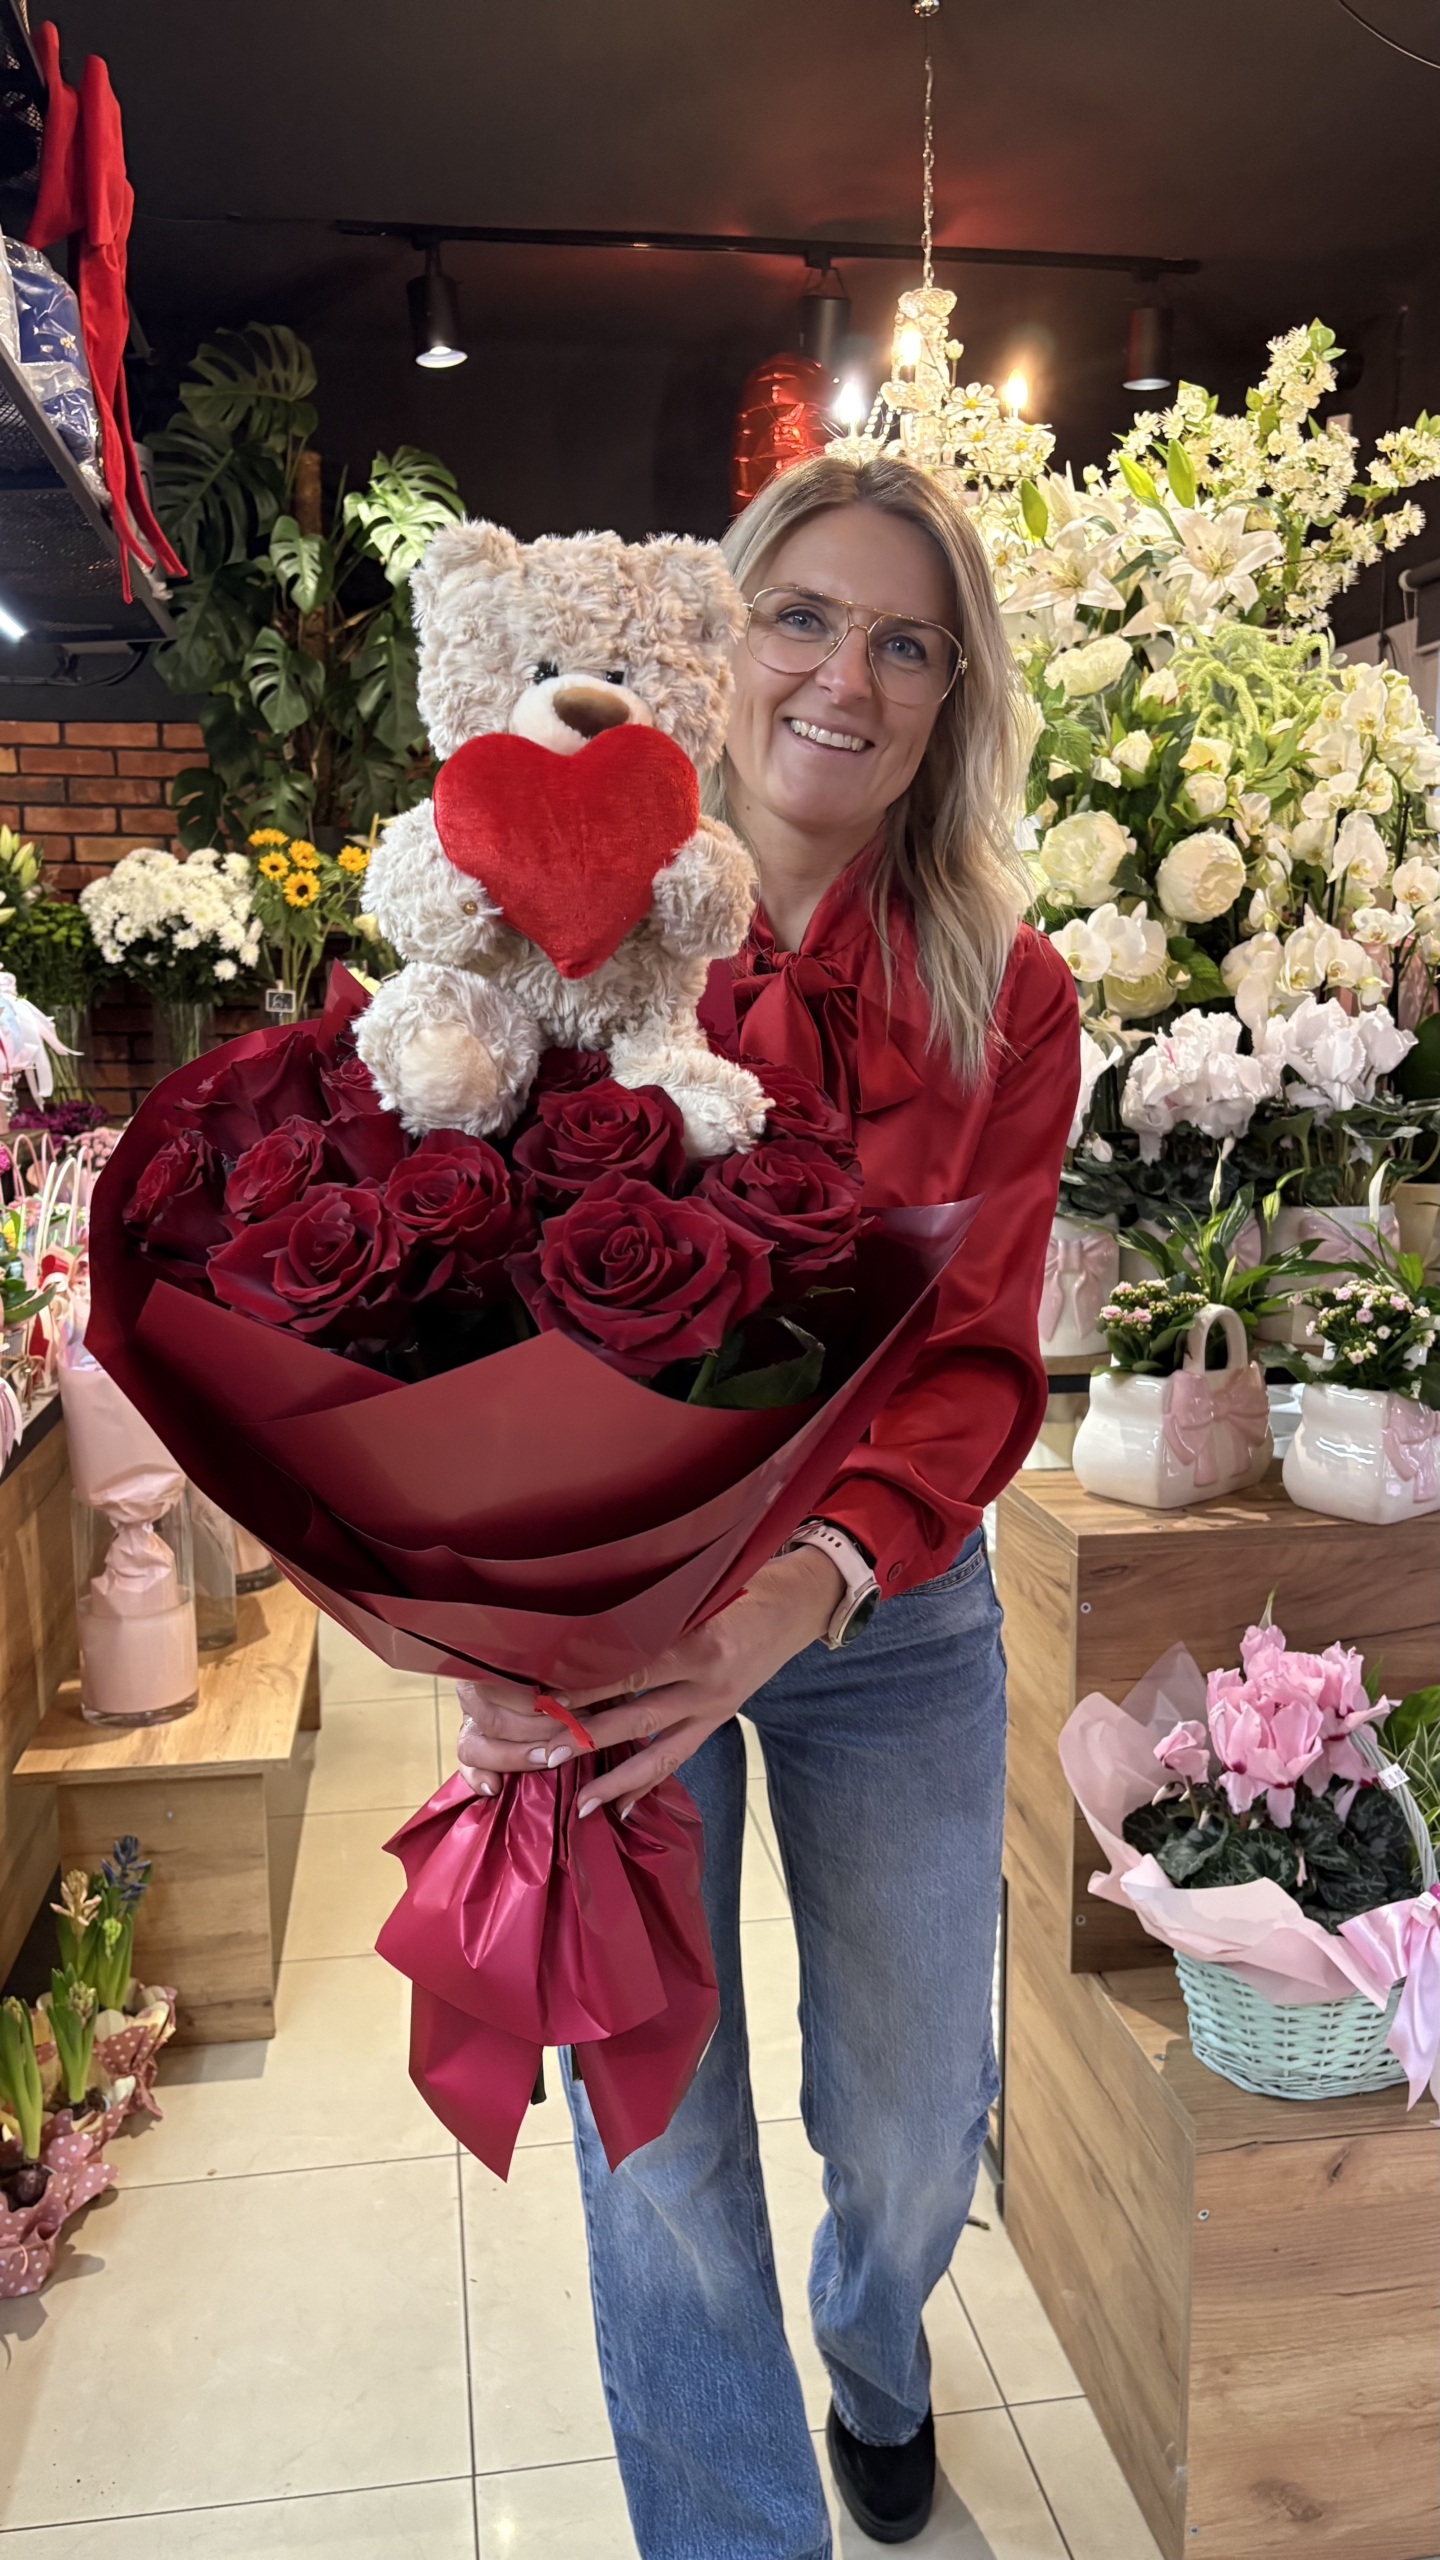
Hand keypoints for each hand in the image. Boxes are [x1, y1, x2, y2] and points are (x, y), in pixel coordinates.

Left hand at [453, 1544, 842, 1818]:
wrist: (798, 1604)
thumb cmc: (745, 1584)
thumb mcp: (703, 1589)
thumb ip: (653, 1613)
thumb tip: (585, 1631)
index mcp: (702, 1645)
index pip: (633, 1671)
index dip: (589, 1686)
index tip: (544, 1697)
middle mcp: (709, 1685)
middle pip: (639, 1718)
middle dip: (589, 1739)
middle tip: (545, 1756)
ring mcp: (717, 1707)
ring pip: (660, 1753)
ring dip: (616, 1778)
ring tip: (581, 1803)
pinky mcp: (720, 1719)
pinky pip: (680, 1756)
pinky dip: (649, 1783)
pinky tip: (622, 1805)